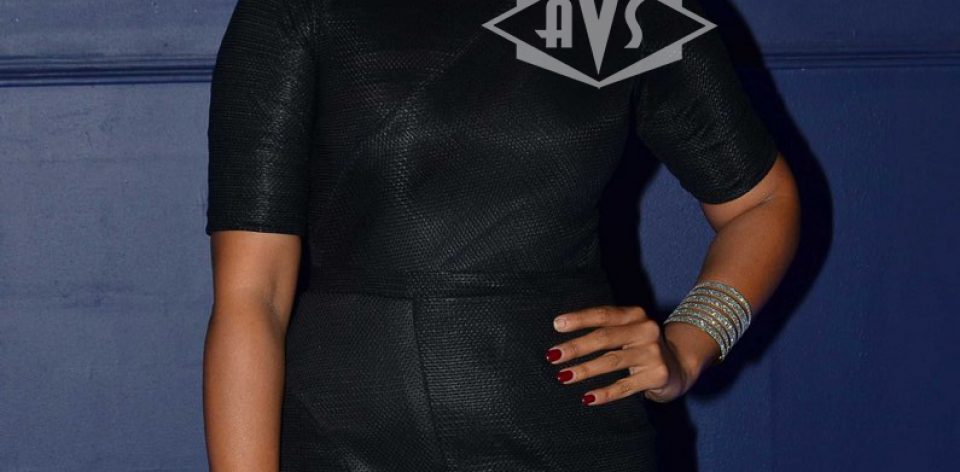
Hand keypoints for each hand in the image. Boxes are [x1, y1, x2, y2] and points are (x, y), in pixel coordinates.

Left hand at [545, 305, 696, 404]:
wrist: (679, 366)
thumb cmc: (641, 347)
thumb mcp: (628, 331)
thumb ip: (605, 329)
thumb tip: (562, 334)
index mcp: (635, 315)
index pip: (604, 314)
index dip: (580, 319)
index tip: (556, 325)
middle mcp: (646, 330)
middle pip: (605, 338)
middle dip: (576, 347)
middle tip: (552, 356)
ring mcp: (653, 353)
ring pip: (612, 362)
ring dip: (584, 370)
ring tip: (562, 377)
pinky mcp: (657, 375)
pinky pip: (625, 386)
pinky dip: (604, 393)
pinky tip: (586, 398)